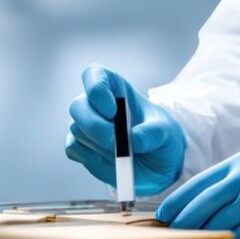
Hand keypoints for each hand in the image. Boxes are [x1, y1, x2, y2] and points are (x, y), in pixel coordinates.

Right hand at [65, 64, 185, 194]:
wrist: (157, 164)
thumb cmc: (160, 138)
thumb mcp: (166, 133)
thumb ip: (152, 134)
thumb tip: (133, 139)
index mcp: (116, 89)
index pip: (94, 75)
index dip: (96, 89)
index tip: (112, 111)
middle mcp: (95, 104)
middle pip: (78, 106)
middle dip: (94, 126)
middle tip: (115, 143)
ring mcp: (86, 125)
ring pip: (76, 129)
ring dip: (98, 145)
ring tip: (123, 153)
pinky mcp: (81, 146)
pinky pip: (72, 147)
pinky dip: (88, 157)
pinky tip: (105, 160)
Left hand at [156, 147, 239, 238]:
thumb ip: (233, 180)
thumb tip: (205, 202)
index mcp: (239, 162)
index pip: (198, 183)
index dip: (177, 201)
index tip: (164, 214)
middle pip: (204, 203)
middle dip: (184, 221)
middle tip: (173, 234)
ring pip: (222, 220)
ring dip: (205, 235)